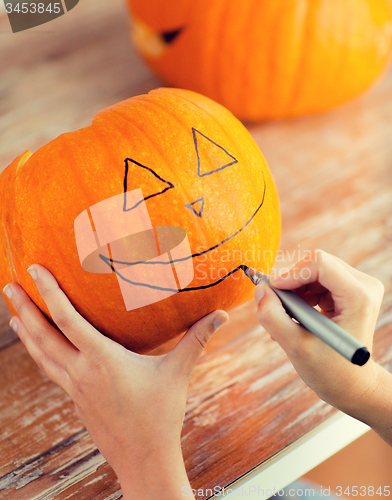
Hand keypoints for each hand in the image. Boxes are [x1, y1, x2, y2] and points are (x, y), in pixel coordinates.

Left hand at [2, 265, 228, 499]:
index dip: (49, 293)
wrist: (143, 459)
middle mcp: (81, 372)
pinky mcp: (75, 399)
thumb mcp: (179, 372)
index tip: (34, 271)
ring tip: (13, 312)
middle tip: (8, 285)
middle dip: (23, 308)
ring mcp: (74, 388)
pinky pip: (49, 369)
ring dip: (25, 330)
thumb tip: (222, 313)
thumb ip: (197, 339)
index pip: (67, 320)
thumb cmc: (161, 415)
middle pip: (42, 335)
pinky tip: (37, 346)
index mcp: (102, 360)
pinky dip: (37, 353)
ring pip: (40, 355)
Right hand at [254, 250, 383, 413]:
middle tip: (275, 306)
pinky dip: (300, 294)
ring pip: (313, 270)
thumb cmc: (331, 372)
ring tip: (286, 317)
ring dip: (294, 290)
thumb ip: (273, 317)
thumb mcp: (296, 347)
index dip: (291, 273)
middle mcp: (363, 286)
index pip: (320, 263)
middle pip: (316, 264)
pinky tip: (295, 316)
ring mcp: (358, 287)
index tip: (272, 291)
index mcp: (358, 297)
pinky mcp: (349, 291)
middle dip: (291, 282)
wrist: (353, 386)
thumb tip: (260, 290)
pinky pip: (316, 279)